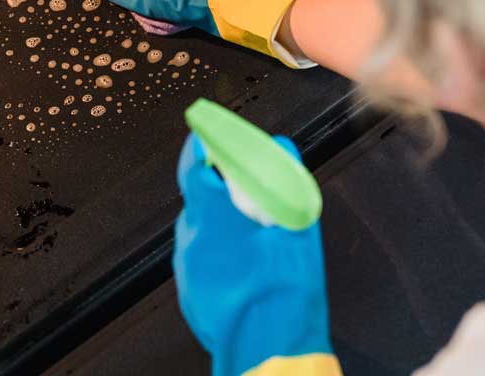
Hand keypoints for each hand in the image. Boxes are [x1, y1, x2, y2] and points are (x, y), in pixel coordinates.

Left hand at [174, 133, 340, 374]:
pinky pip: (199, 259)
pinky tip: (242, 264)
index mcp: (213, 213)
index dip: (199, 147)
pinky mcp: (189, 290)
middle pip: (197, 199)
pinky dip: (216, 253)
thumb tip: (281, 148)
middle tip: (242, 188)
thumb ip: (286, 179)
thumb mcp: (297, 225)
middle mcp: (192, 236)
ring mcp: (187, 266)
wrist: (268, 347)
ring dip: (218, 224)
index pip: (192, 165)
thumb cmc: (283, 290)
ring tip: (250, 233)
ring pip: (199, 230)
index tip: (205, 136)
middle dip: (216, 189)